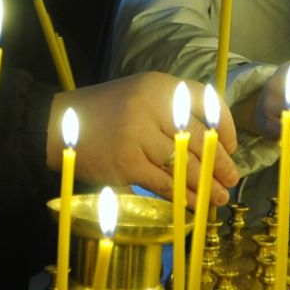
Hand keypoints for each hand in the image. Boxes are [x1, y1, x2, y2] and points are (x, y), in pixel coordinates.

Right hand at [50, 72, 241, 204]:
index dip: (226, 126)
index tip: (231, 146)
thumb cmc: (102, 113)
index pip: (207, 102)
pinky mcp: (128, 162)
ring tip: (218, 196)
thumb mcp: (139, 96)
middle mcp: (152, 105)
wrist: (57, 127)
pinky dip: (183, 196)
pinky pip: (166, 183)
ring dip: (207, 184)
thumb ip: (170, 110)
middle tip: (232, 178)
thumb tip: (211, 141)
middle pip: (201, 137)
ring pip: (186, 164)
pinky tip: (194, 204)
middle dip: (221, 162)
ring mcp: (139, 134)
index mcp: (159, 85)